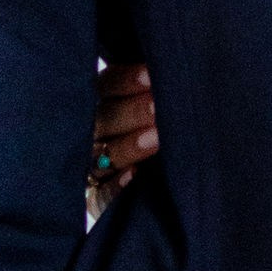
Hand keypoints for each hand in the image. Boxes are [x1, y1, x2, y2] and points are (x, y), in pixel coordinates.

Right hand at [90, 61, 156, 196]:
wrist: (164, 185)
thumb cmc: (168, 131)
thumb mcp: (163, 107)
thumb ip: (161, 91)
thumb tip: (179, 72)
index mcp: (105, 101)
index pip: (106, 85)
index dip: (125, 80)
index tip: (151, 76)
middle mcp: (95, 132)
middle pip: (104, 118)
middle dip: (131, 111)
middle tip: (157, 106)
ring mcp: (92, 166)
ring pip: (102, 155)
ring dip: (127, 146)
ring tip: (155, 139)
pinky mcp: (96, 198)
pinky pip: (100, 195)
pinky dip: (114, 187)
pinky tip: (133, 176)